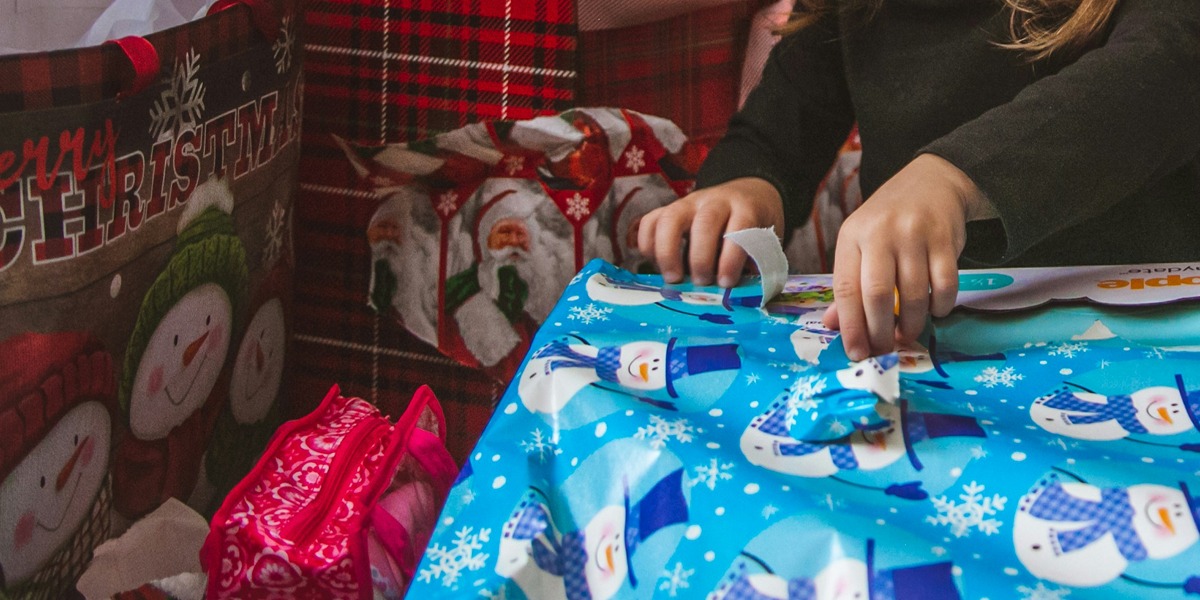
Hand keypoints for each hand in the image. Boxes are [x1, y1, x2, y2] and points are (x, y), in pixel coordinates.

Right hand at [638, 177, 785, 286]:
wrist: (746, 194)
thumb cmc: (753, 228)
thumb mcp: (763, 241)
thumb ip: (751, 263)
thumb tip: (735, 294)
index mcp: (745, 209)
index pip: (739, 228)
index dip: (731, 257)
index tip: (726, 283)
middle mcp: (715, 201)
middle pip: (704, 222)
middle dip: (700, 257)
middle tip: (700, 283)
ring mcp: (689, 203)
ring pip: (671, 218)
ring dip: (667, 251)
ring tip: (672, 278)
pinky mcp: (668, 209)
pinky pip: (650, 221)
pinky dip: (647, 243)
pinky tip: (655, 264)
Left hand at [822, 154, 994, 360]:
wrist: (931, 182)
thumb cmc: (888, 221)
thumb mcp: (860, 243)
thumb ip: (849, 283)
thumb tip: (833, 325)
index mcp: (852, 237)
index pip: (846, 288)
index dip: (850, 326)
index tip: (856, 353)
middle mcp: (880, 233)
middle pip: (877, 294)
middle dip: (881, 331)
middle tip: (884, 349)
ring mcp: (914, 234)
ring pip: (913, 293)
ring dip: (911, 324)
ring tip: (907, 334)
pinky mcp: (945, 238)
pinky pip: (945, 284)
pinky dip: (940, 306)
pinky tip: (934, 311)